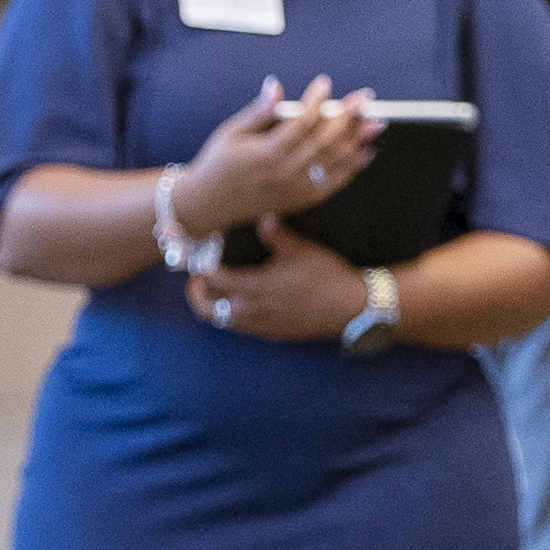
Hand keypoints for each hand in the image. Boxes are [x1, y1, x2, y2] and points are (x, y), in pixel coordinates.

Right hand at [170, 78, 378, 239]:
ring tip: (375, 122)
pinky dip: (352, 169)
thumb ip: (258, 111)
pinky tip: (365, 152)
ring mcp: (295, 190)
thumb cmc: (218, 165)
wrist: (208, 205)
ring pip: (334, 162)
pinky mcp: (300, 201)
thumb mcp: (230, 132)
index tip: (325, 85)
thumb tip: (276, 87)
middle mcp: (284, 174)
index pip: (300, 123)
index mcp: (266, 154)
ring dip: (358, 141)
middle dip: (348, 117)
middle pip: (324, 141)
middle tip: (365, 99)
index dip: (316, 102)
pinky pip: (333, 184)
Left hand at [194, 220, 377, 344]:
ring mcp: (263, 326)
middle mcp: (252, 311)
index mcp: (252, 288)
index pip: (211, 280)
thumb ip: (275, 233)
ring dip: (216, 306)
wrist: (352, 308)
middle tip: (199, 279)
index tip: (197, 257)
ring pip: (224, 322)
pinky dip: (236, 316)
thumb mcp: (299, 248)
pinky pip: (245, 328)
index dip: (199, 267)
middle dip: (198, 294)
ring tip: (221, 290)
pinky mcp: (275, 334)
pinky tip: (248, 302)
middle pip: (207, 310)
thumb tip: (263, 216)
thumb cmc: (325, 276)